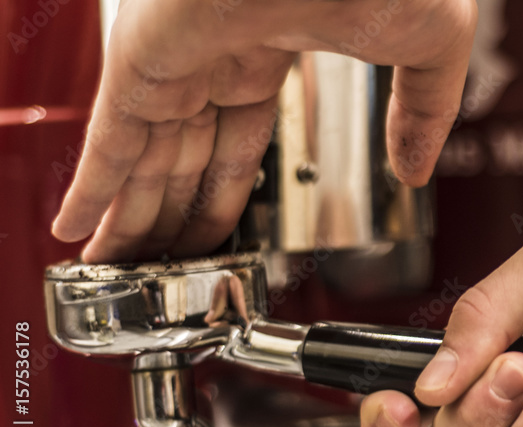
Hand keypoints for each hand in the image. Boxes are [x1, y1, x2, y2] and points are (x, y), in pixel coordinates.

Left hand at [52, 0, 475, 262]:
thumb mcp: (431, 48)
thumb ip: (424, 113)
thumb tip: (417, 170)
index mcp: (274, 45)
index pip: (238, 140)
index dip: (224, 195)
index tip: (217, 236)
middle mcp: (216, 53)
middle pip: (183, 159)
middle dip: (169, 219)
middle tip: (157, 268)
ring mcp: (178, 57)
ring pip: (143, 159)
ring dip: (128, 221)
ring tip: (117, 272)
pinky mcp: (144, 61)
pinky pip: (109, 140)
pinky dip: (89, 188)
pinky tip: (78, 229)